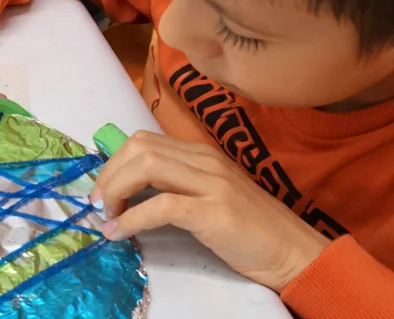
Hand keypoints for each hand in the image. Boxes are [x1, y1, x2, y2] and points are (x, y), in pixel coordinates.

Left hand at [91, 131, 330, 291]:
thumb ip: (178, 186)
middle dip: (108, 174)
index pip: (144, 141)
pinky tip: (119, 233)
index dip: (114, 163)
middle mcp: (206, 161)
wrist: (295, 252)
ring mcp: (212, 184)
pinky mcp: (214, 213)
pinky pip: (161, 206)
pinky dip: (131, 219)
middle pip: (139, 148)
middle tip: (98, 204)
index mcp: (202, 154)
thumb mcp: (210, 196)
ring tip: (107, 217)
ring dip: (115, 191)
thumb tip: (131, 192)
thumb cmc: (251, 230)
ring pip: (146, 167)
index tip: (102, 190)